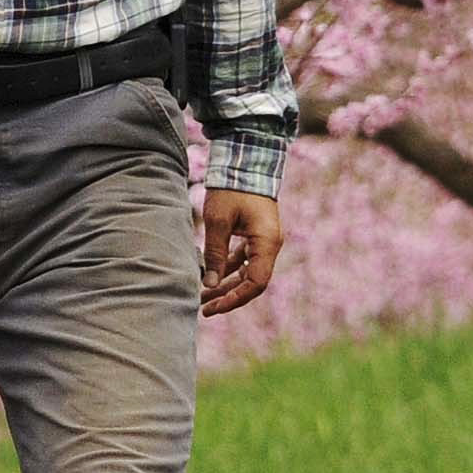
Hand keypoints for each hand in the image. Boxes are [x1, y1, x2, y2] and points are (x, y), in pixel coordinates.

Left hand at [199, 189, 281, 315]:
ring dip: (226, 285)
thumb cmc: (232, 189)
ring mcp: (264, 241)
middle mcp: (270, 245)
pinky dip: (228, 270)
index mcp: (267, 243)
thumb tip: (209, 285)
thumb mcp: (218, 221)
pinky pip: (243, 260)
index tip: (214, 307)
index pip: (256, 283)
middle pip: (252, 282)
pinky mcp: (255, 236)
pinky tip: (209, 277)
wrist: (244, 163)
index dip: (235, 298)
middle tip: (204, 309)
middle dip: (228, 297)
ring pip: (247, 273)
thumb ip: (215, 253)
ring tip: (203, 297)